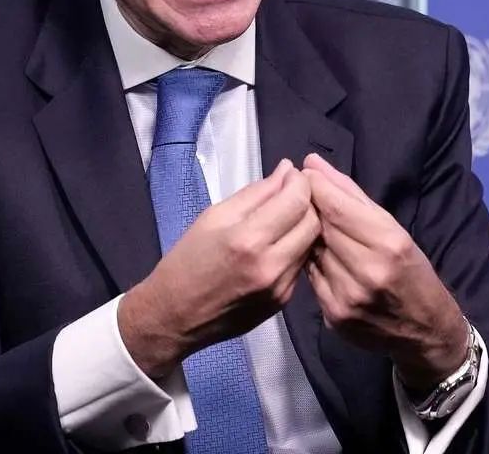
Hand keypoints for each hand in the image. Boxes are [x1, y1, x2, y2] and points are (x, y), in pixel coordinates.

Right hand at [119, 159, 320, 378]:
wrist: (175, 315)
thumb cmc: (187, 259)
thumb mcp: (214, 216)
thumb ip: (255, 193)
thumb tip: (286, 172)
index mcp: (248, 239)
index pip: (296, 201)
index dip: (300, 181)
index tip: (292, 175)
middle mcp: (271, 266)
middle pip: (313, 222)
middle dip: (307, 202)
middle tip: (290, 194)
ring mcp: (280, 288)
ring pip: (311, 244)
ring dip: (302, 225)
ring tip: (283, 217)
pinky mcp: (282, 301)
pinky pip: (299, 265)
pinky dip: (294, 249)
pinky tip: (276, 244)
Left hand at [302, 153, 467, 392]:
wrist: (426, 333)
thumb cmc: (414, 273)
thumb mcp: (397, 231)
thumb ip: (354, 197)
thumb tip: (315, 165)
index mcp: (390, 245)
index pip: (338, 208)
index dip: (317, 185)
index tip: (306, 171)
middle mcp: (367, 273)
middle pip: (321, 227)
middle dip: (309, 205)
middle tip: (303, 192)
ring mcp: (348, 298)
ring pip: (312, 251)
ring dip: (308, 234)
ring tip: (315, 224)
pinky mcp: (334, 316)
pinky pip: (312, 277)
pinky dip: (313, 262)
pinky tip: (321, 255)